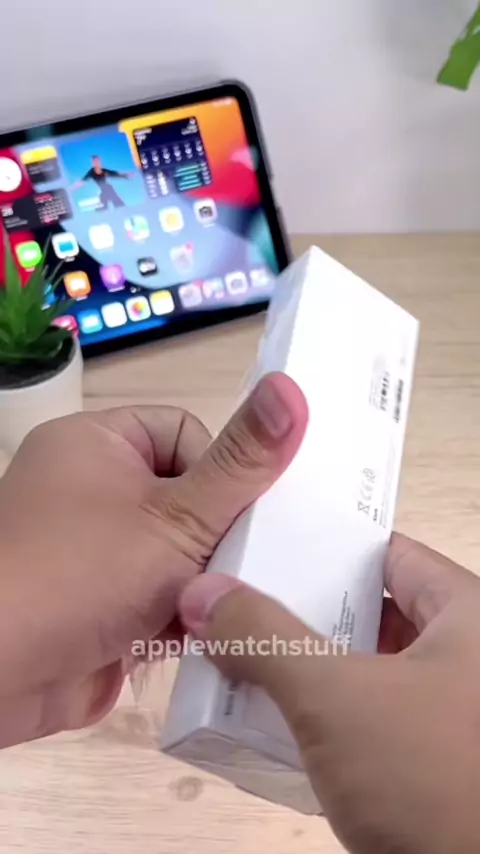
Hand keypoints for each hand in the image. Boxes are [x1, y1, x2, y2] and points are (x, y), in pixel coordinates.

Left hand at [0, 373, 307, 747]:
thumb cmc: (85, 575)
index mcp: (95, 443)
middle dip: (220, 535)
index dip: (222, 472)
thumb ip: (241, 462)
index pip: (186, 433)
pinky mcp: (98, 604)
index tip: (241, 517)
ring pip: (176, 550)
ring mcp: (91, 551)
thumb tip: (291, 386)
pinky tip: (212, 633)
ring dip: (205, 580)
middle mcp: (87, 489)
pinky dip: (183, 613)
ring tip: (235, 601)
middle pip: (187, 495)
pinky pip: (159, 594)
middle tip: (254, 564)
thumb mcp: (177, 515)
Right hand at [179, 536, 479, 853]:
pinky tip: (275, 719)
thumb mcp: (337, 696)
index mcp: (469, 614)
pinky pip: (371, 718)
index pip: (389, 553)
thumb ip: (265, 638)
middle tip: (240, 602)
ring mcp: (453, 712)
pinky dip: (326, 714)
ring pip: (367, 668)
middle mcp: (467, 656)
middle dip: (305, 611)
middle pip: (373, 610)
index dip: (326, 547)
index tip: (266, 546)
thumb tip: (202, 593)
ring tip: (242, 654)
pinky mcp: (435, 763)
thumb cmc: (430, 775)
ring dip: (308, 667)